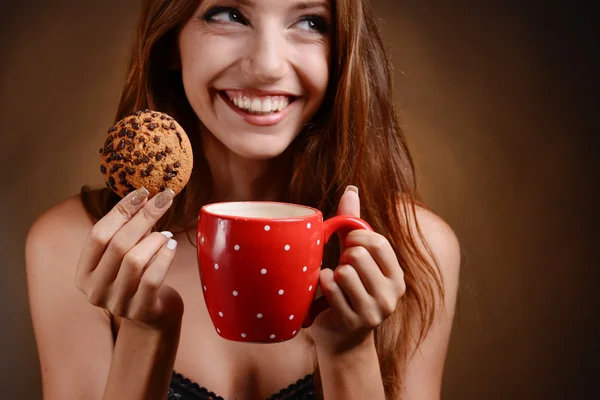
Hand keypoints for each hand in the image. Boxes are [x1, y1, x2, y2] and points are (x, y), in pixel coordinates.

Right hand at [74, 188, 182, 328]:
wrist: (154, 318)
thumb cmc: (139, 278)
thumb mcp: (124, 256)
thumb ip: (126, 232)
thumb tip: (144, 197)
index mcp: (83, 273)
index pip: (98, 234)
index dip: (120, 211)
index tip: (142, 192)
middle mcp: (95, 290)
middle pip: (118, 245)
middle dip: (144, 217)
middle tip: (164, 199)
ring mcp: (117, 303)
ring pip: (134, 261)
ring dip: (155, 240)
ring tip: (167, 234)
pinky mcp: (141, 311)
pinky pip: (152, 278)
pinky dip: (165, 257)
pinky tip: (172, 247)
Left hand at [310, 186, 405, 352]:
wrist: (343, 340)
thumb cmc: (349, 291)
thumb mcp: (356, 258)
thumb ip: (354, 225)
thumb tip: (351, 188)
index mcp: (396, 276)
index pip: (378, 243)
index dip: (357, 237)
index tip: (347, 242)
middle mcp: (391, 295)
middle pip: (359, 256)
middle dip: (343, 257)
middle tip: (341, 268)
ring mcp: (374, 311)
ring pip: (344, 272)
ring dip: (332, 273)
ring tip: (335, 282)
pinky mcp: (353, 322)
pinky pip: (331, 288)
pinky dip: (322, 284)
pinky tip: (324, 290)